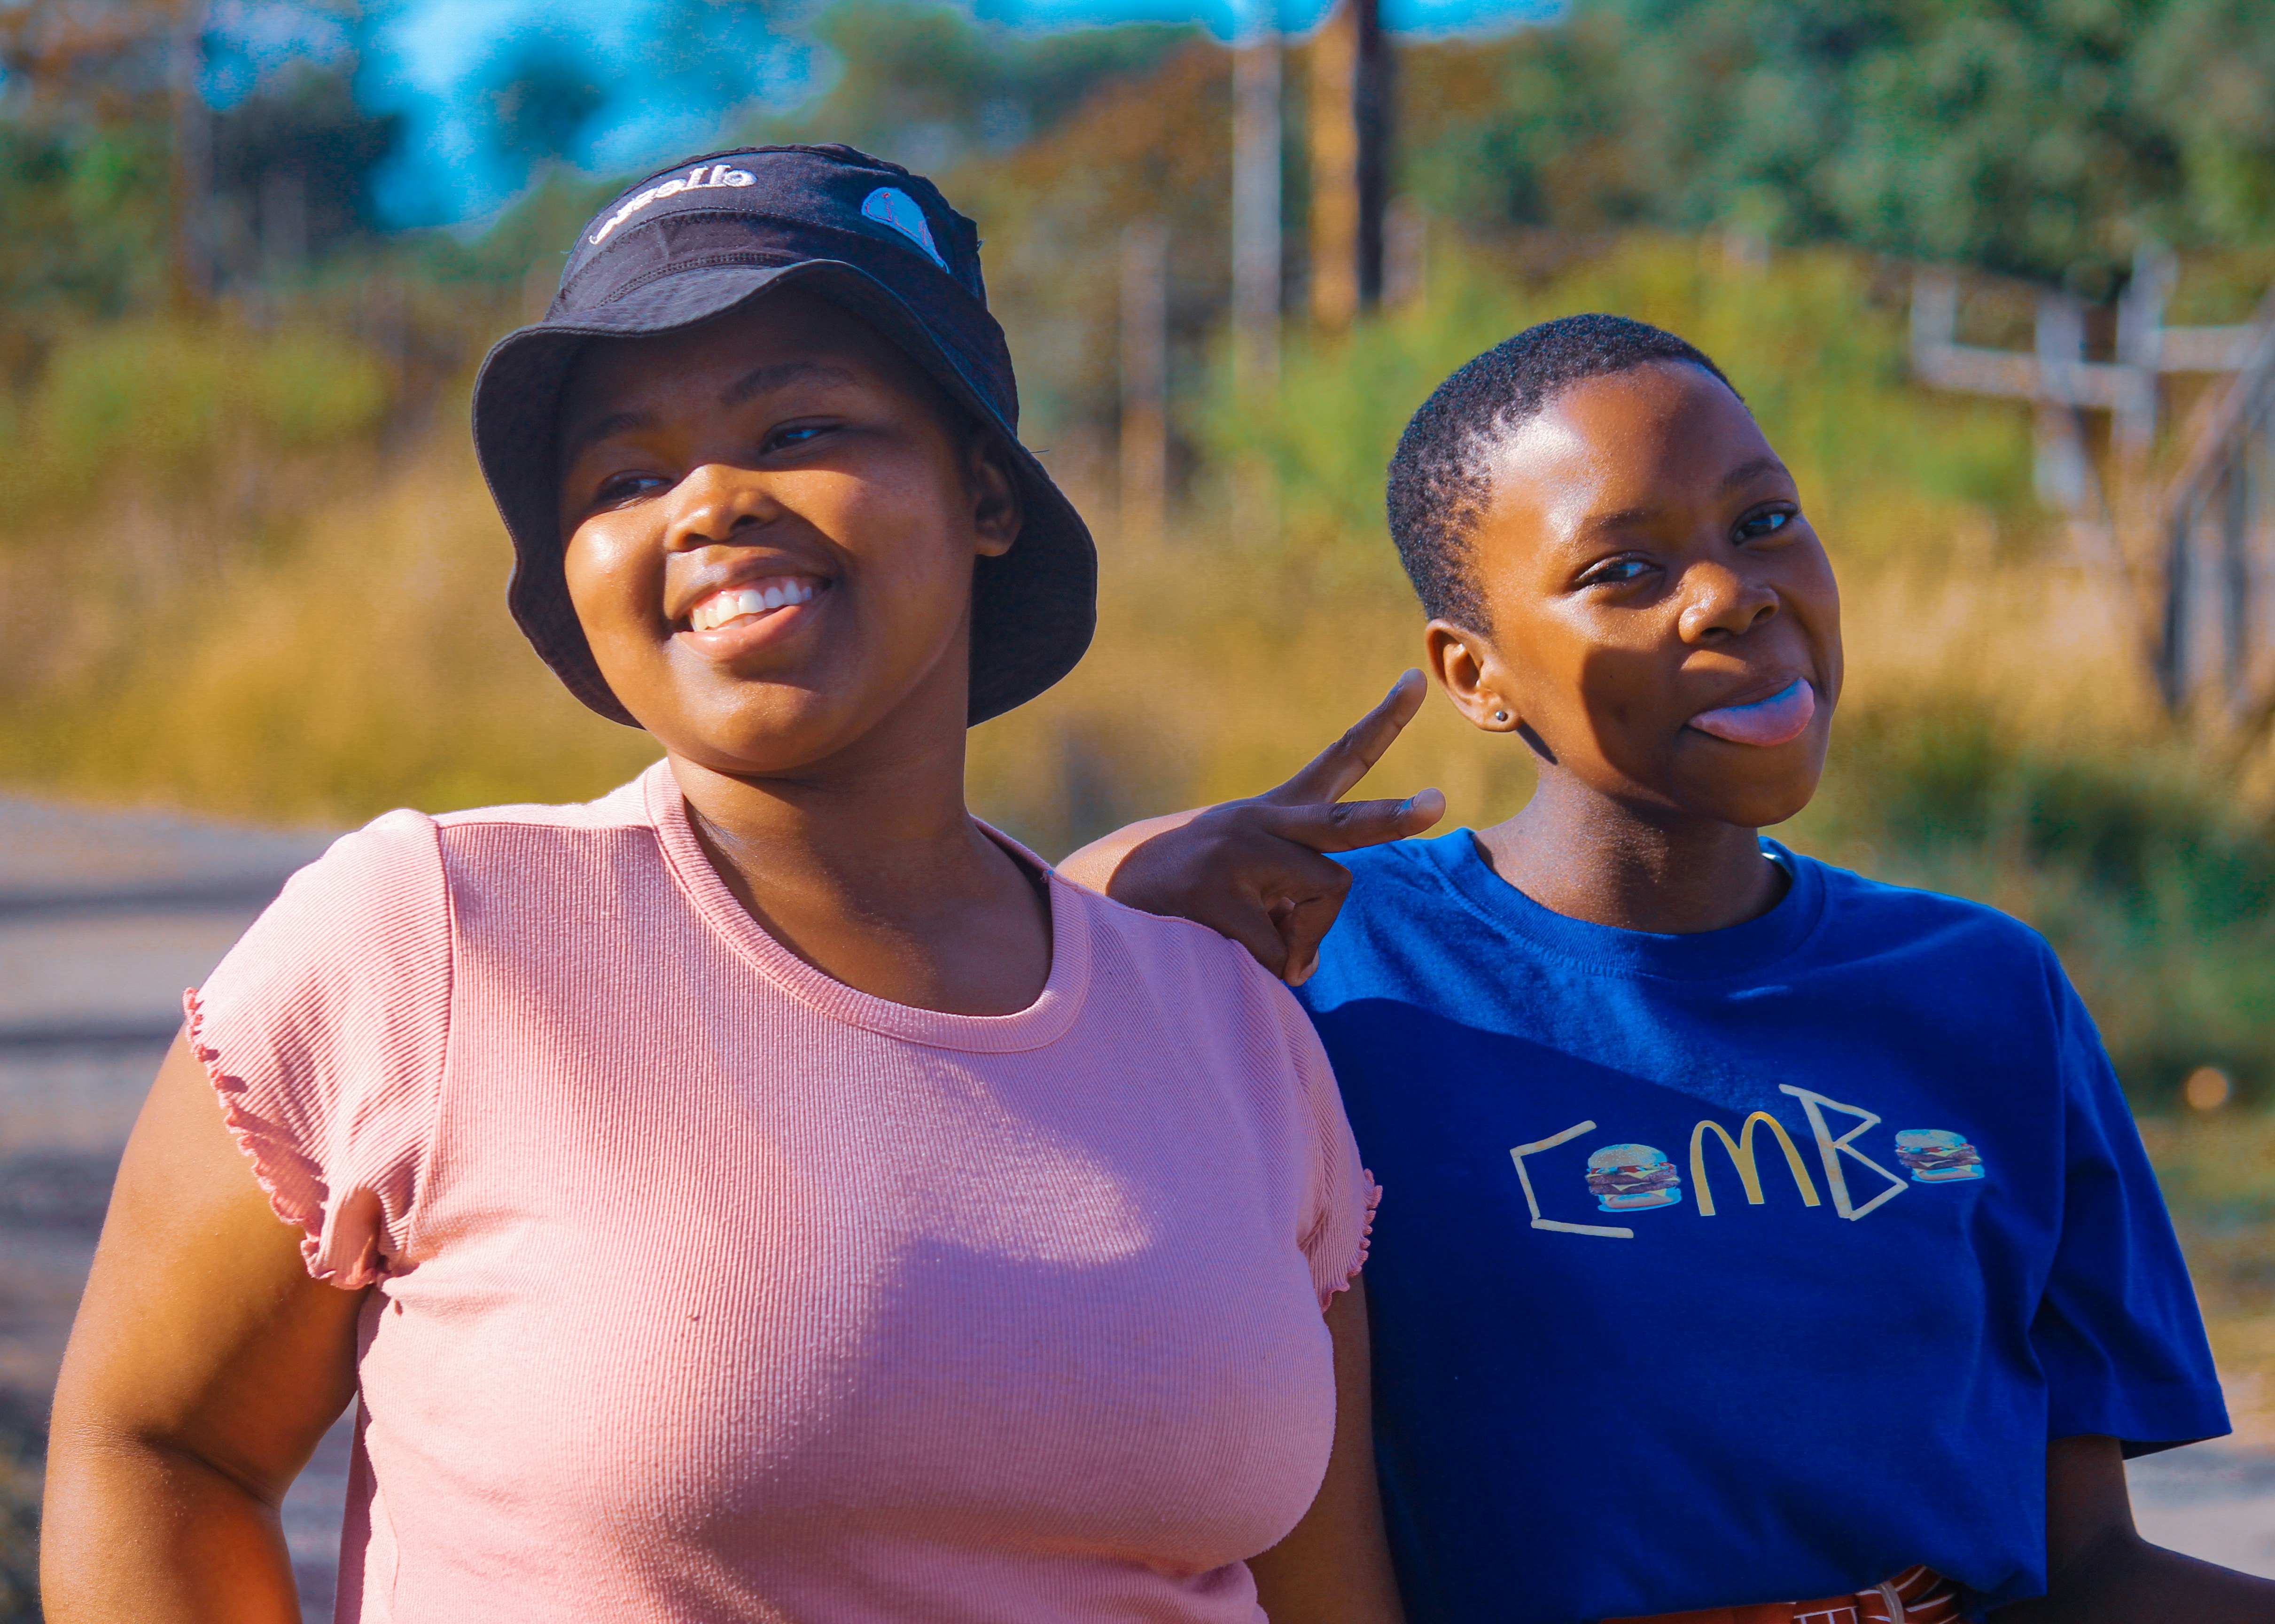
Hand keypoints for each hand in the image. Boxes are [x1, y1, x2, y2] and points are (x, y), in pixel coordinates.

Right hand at [1058, 671, 1445, 982]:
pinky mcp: (1214, 890)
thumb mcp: (1246, 882)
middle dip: (1395, 818)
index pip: (1339, 762)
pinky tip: (1232, 960)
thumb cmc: (1185, 893)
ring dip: (1305, 940)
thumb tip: (1306, 962)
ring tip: (1264, 950)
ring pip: (1324, 894)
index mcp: (1277, 813)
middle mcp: (1263, 821)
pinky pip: (1279, 947)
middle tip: (1438, 803)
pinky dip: (1272, 969)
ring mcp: (1239, 851)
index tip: (1418, 680)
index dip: (1383, 723)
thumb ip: (1290, 905)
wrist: (1102, 890)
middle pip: (1345, 822)